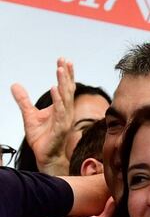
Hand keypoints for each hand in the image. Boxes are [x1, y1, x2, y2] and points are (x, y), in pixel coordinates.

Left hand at [11, 58, 75, 174]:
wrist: (45, 155)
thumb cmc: (42, 137)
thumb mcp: (29, 115)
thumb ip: (24, 100)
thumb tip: (15, 85)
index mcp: (61, 108)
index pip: (65, 89)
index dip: (66, 75)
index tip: (63, 61)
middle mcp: (65, 112)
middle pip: (68, 90)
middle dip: (66, 75)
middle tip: (64, 60)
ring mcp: (64, 120)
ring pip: (66, 98)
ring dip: (63, 83)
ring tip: (60, 70)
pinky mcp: (61, 128)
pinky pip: (60, 112)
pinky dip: (58, 100)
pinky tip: (54, 89)